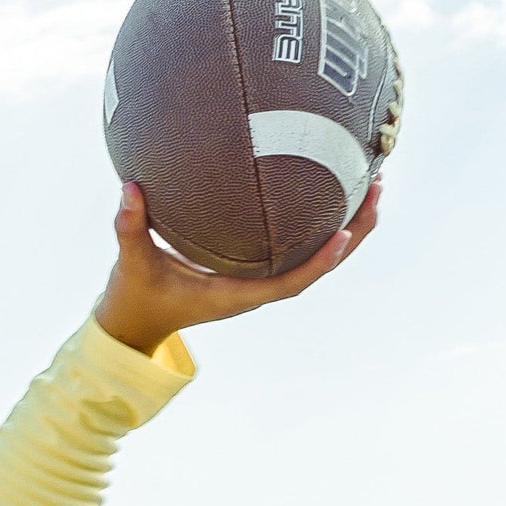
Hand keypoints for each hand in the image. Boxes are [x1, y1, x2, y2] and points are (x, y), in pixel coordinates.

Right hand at [94, 179, 378, 356]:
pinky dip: (323, 224)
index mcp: (232, 297)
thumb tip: (129, 187)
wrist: (133, 322)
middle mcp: (253, 291)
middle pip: (318, 268)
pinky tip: (335, 191)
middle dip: (352, 233)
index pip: (287, 285)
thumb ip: (129, 227)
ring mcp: (256, 282)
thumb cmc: (135, 296)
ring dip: (349, 227)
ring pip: (316, 259)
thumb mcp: (130, 263)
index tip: (343, 234)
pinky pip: (299, 250)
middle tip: (376, 187)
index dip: (318, 263)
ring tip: (372, 183)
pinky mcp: (254, 272)